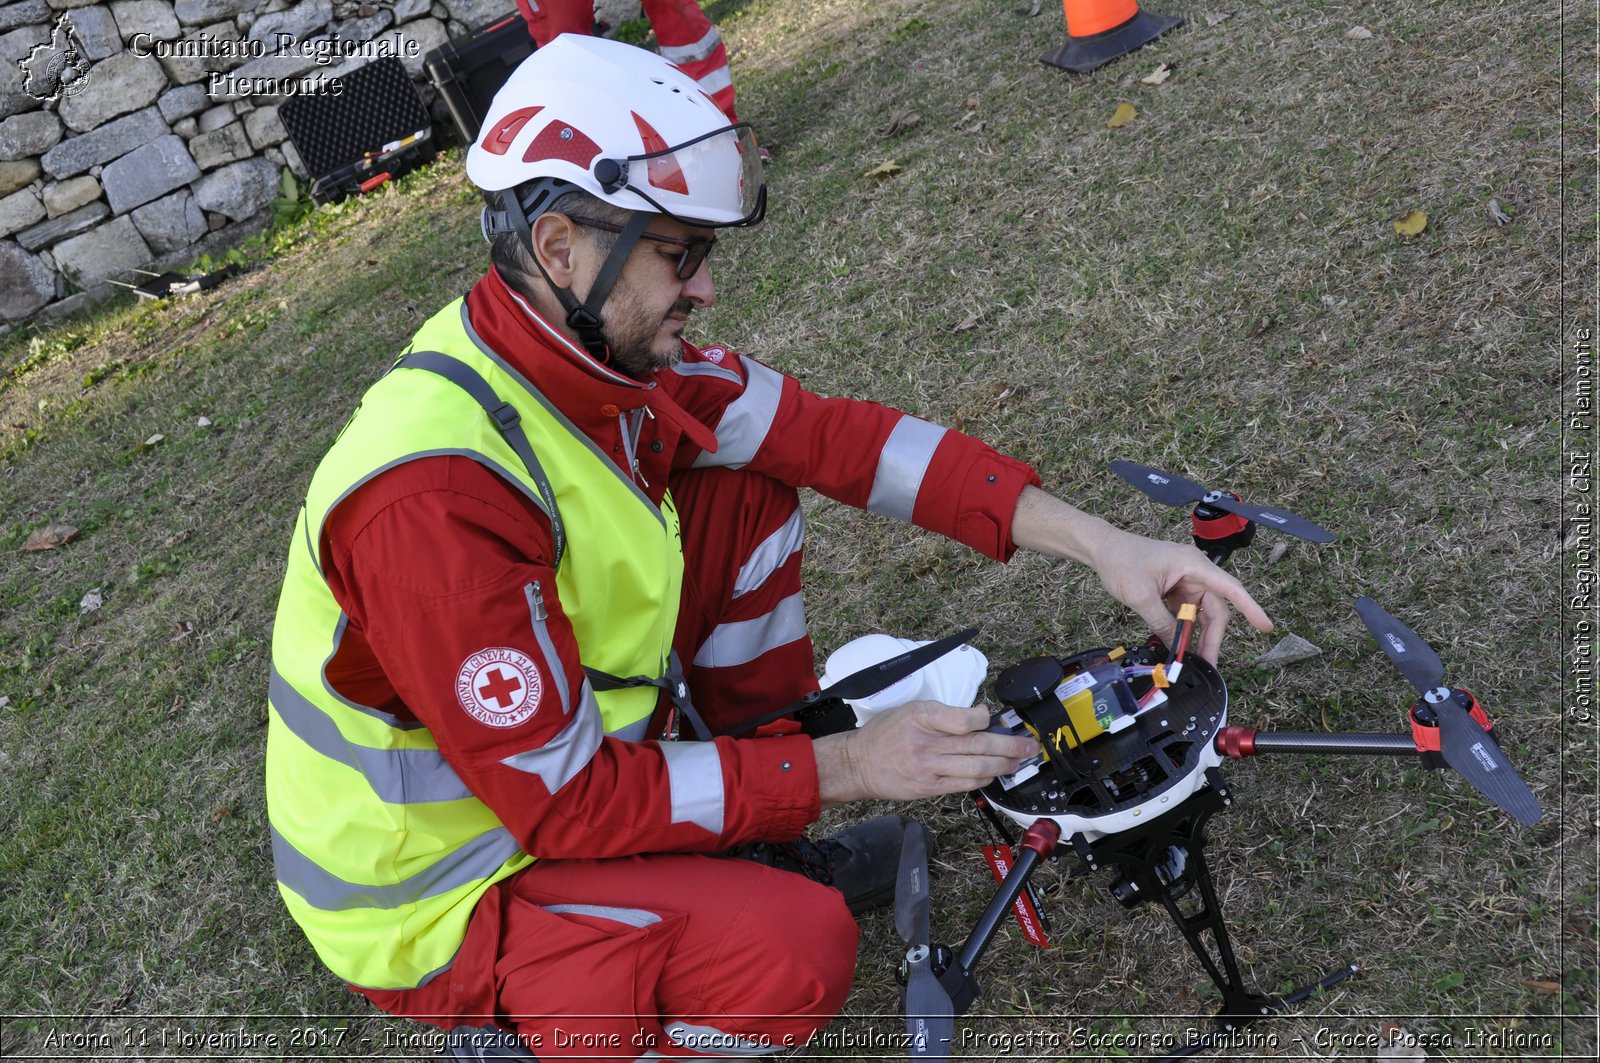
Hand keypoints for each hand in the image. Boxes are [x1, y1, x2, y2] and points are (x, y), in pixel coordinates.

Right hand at [812, 702, 1036, 807]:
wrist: (858, 764)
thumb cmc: (884, 734)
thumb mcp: (909, 710)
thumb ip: (942, 714)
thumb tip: (977, 718)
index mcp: (921, 716)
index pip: (964, 718)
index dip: (984, 718)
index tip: (991, 718)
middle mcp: (926, 743)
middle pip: (977, 744)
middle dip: (1009, 745)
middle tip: (1028, 745)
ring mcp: (928, 768)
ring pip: (976, 766)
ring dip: (1002, 764)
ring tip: (1018, 761)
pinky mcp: (929, 787)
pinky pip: (964, 783)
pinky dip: (982, 778)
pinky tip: (994, 773)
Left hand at [1083, 525, 1271, 662]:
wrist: (1102, 548)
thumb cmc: (1121, 561)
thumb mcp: (1141, 596)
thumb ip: (1162, 622)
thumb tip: (1176, 647)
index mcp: (1193, 565)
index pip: (1230, 589)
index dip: (1251, 609)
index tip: (1266, 627)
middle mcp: (1194, 571)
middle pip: (1215, 608)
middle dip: (1213, 636)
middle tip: (1208, 663)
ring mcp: (1185, 580)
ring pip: (1201, 613)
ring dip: (1199, 635)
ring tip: (1195, 658)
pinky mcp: (1174, 588)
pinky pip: (1187, 611)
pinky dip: (1185, 628)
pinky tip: (1180, 644)